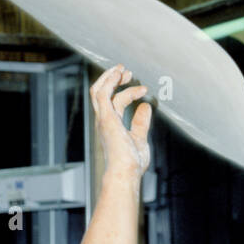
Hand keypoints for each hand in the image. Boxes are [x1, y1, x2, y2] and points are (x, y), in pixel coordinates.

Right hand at [89, 64, 151, 179]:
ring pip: (98, 91)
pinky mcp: (105, 118)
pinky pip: (102, 94)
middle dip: (113, 79)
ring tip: (124, 70)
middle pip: (101, 93)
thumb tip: (146, 107)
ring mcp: (103, 120)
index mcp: (111, 126)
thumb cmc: (131, 164)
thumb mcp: (140, 138)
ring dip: (110, 77)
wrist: (125, 173)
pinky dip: (109, 81)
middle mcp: (104, 121)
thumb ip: (141, 122)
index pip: (115, 103)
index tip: (143, 90)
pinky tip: (119, 74)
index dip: (128, 92)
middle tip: (128, 72)